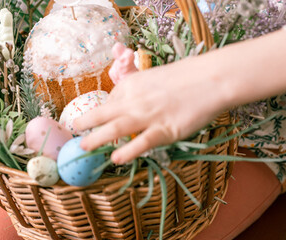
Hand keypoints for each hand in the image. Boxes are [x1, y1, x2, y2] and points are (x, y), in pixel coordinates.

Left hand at [74, 57, 230, 163]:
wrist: (211, 79)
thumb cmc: (188, 77)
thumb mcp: (155, 78)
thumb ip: (139, 93)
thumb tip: (126, 106)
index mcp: (132, 85)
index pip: (111, 102)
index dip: (102, 114)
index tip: (95, 123)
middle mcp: (135, 100)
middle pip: (103, 113)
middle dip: (85, 123)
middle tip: (74, 133)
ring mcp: (148, 115)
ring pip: (115, 128)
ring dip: (96, 139)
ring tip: (83, 148)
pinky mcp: (165, 130)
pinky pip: (141, 143)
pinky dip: (127, 151)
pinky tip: (116, 158)